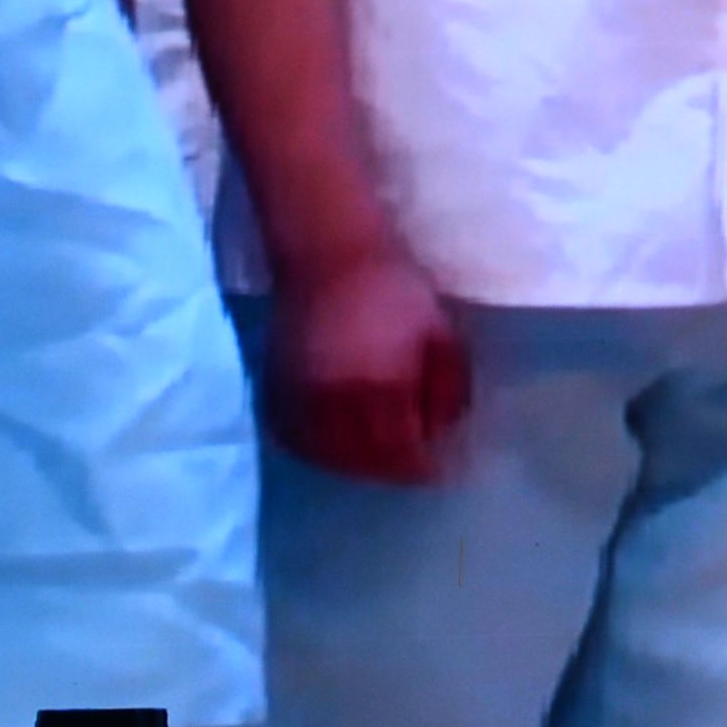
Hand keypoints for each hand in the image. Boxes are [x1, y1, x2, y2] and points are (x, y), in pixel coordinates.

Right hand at [271, 252, 473, 487]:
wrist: (331, 256)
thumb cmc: (396, 290)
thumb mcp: (440, 334)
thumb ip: (448, 387)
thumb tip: (446, 430)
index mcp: (383, 385)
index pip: (400, 450)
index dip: (420, 467)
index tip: (437, 470)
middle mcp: (338, 400)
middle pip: (363, 460)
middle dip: (390, 471)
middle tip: (410, 469)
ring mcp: (302, 397)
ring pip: (326, 455)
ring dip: (354, 466)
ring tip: (378, 461)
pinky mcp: (278, 388)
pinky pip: (295, 438)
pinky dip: (317, 451)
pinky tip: (337, 448)